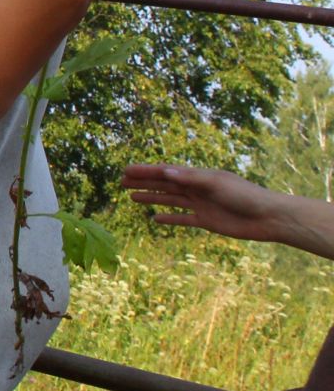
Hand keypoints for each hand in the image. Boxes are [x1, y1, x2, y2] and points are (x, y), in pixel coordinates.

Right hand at [124, 164, 333, 260]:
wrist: (268, 217)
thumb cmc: (245, 196)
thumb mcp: (216, 183)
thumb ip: (191, 179)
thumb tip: (165, 173)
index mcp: (199, 176)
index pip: (167, 172)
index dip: (146, 171)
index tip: (126, 170)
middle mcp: (197, 189)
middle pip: (164, 185)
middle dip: (144, 182)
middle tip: (121, 181)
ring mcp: (201, 205)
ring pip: (170, 200)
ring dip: (151, 198)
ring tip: (131, 197)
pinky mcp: (206, 221)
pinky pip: (182, 219)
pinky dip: (169, 218)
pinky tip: (155, 219)